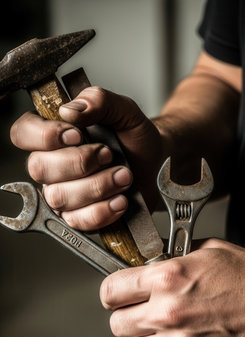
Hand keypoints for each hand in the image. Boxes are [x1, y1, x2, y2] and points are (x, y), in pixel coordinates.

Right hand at [10, 87, 163, 230]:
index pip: (22, 134)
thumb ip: (99, 100)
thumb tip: (71, 109)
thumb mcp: (124, 111)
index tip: (76, 135)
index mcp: (54, 134)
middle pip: (39, 168)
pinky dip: (103, 211)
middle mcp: (52, 165)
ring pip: (59, 197)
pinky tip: (121, 200)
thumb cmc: (134, 138)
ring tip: (124, 176)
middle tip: (108, 154)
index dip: (43, 136)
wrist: (155, 164)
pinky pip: (78, 221)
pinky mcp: (78, 217)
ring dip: (96, 186)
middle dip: (79, 162)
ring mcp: (63, 193)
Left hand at [100, 238, 244, 336]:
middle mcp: (168, 311)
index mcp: (168, 277)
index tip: (118, 295)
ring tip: (163, 332)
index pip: (111, 291)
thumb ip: (174, 254)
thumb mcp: (210, 251)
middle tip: (143, 313)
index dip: (113, 293)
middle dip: (127, 317)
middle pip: (117, 324)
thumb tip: (151, 258)